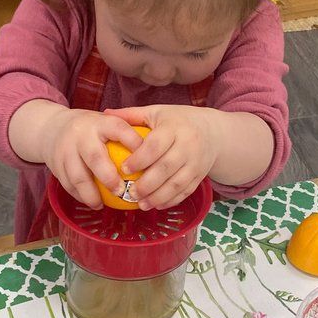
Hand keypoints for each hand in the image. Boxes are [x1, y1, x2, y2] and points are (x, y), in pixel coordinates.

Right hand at [47, 109, 143, 208]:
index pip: (119, 130)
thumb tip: (158, 153)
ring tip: (103, 205)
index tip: (148, 161)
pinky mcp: (56, 166)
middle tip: (122, 191)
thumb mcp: (107, 122)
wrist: (52, 127)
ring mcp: (66, 150)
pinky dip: (81, 197)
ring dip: (92, 194)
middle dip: (109, 177)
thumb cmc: (92, 129)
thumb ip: (128, 134)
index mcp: (100, 123)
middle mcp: (82, 135)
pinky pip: (69, 186)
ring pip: (78, 176)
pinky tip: (94, 203)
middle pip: (95, 157)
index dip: (134, 144)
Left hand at [104, 105, 218, 209]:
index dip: (139, 159)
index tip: (123, 168)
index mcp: (174, 127)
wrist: (212, 132)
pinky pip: (186, 191)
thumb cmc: (177, 121)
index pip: (155, 145)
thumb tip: (105, 112)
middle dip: (147, 183)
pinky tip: (157, 205)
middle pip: (166, 167)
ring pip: (177, 183)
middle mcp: (188, 144)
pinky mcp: (201, 175)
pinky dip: (171, 200)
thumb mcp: (156, 112)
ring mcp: (196, 162)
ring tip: (141, 204)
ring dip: (158, 196)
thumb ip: (132, 115)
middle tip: (130, 192)